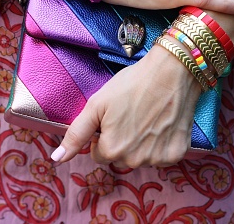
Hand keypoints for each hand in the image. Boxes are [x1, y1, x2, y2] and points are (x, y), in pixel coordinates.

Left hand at [50, 45, 200, 167]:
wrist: (171, 73)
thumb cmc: (131, 85)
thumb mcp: (96, 105)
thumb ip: (76, 134)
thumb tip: (57, 159)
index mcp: (111, 150)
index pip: (98, 154)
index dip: (103, 134)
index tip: (113, 117)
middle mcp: (134, 161)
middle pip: (119, 158)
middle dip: (121, 141)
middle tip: (130, 115)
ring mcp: (157, 159)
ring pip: (140, 158)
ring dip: (141, 144)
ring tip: (147, 117)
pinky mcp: (176, 154)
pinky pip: (161, 156)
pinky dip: (160, 143)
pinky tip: (162, 123)